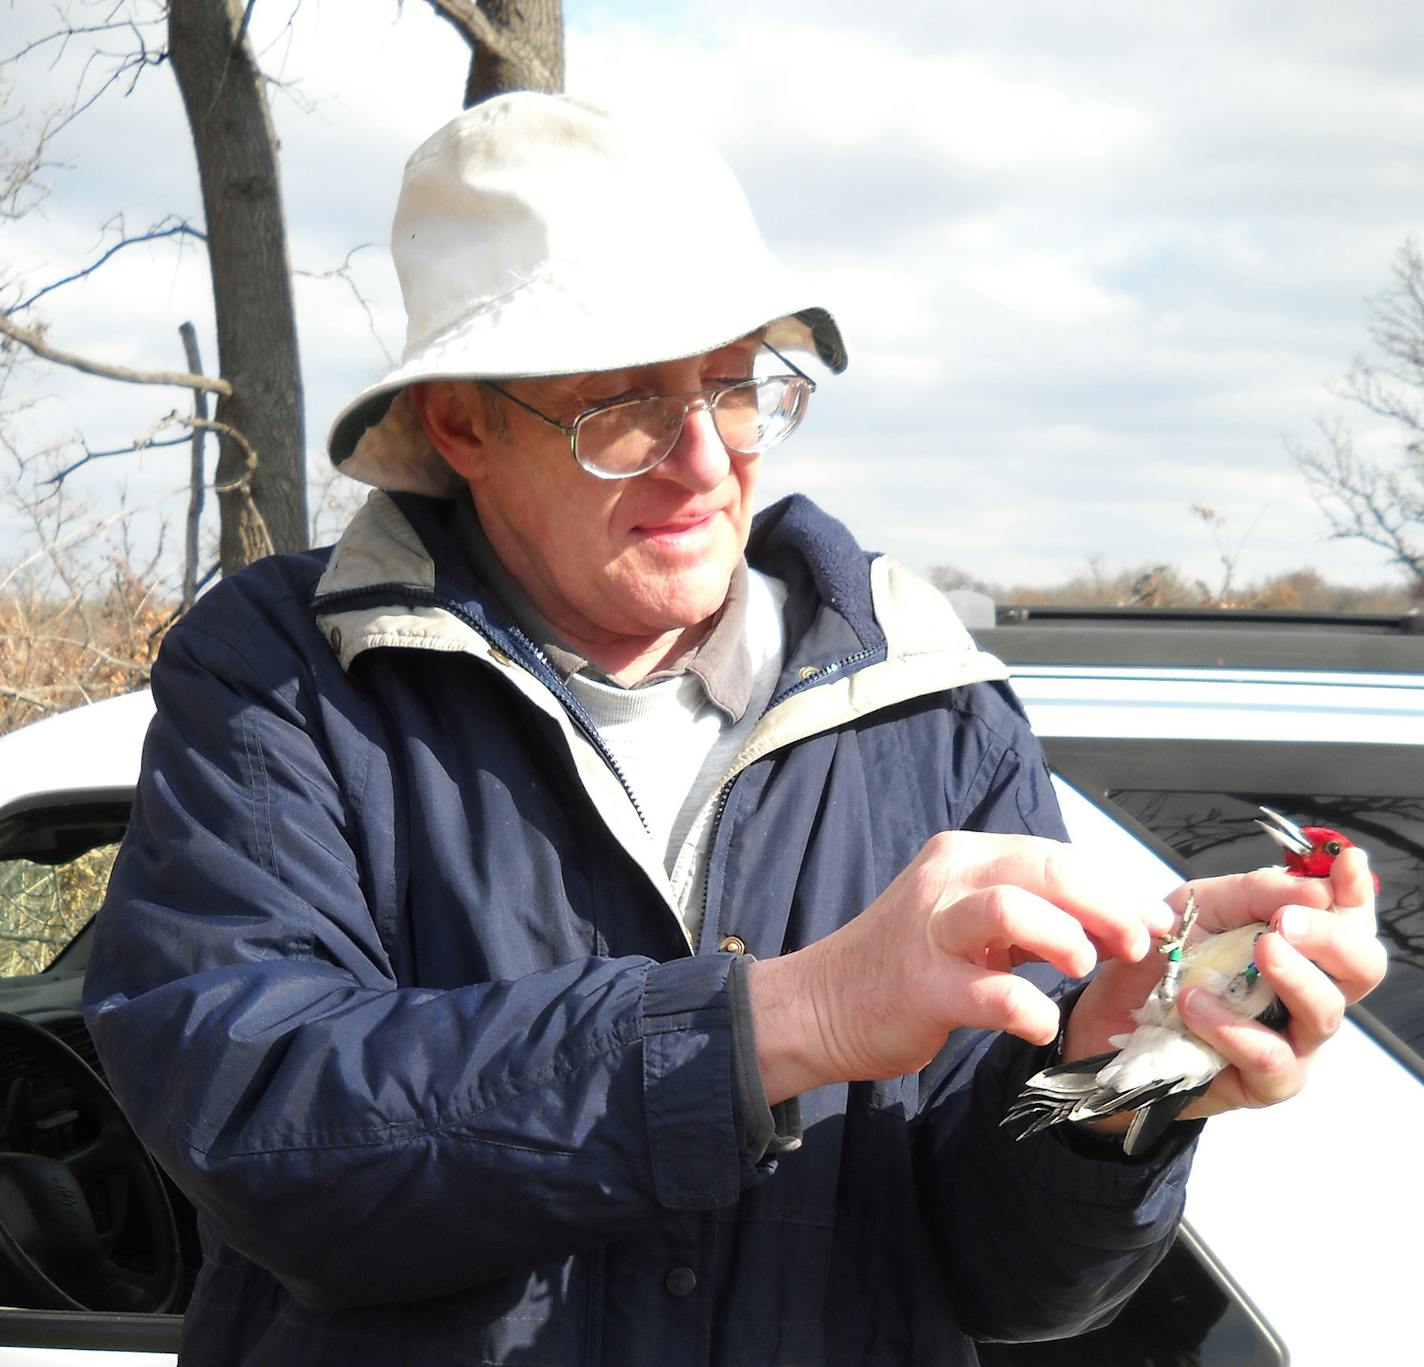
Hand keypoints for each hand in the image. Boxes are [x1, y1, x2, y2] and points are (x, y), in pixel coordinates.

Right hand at [745, 832, 1174, 1103]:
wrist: (818, 1003)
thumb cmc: (901, 964)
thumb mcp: (968, 923)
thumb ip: (1035, 918)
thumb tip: (1114, 925)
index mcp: (965, 856)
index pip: (1057, 855)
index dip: (1116, 888)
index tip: (1156, 922)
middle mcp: (947, 879)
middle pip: (1046, 868)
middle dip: (1108, 906)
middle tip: (1137, 945)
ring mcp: (931, 930)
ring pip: (1011, 906)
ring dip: (1065, 937)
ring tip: (1083, 968)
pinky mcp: (921, 986)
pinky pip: (989, 991)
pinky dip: (1028, 1008)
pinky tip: (1042, 1024)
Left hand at [1065, 846, 1386, 1128]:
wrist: (1106, 1013)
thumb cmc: (1162, 956)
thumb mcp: (1198, 907)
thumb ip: (1254, 893)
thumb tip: (1315, 889)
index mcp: (1300, 943)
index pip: (1349, 917)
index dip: (1355, 891)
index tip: (1346, 862)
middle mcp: (1309, 990)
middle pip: (1361, 967)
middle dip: (1331, 938)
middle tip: (1286, 923)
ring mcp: (1293, 1039)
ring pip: (1326, 1012)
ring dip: (1291, 978)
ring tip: (1253, 954)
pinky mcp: (1265, 1081)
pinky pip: (1271, 1058)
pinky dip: (1233, 1027)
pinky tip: (1195, 1004)